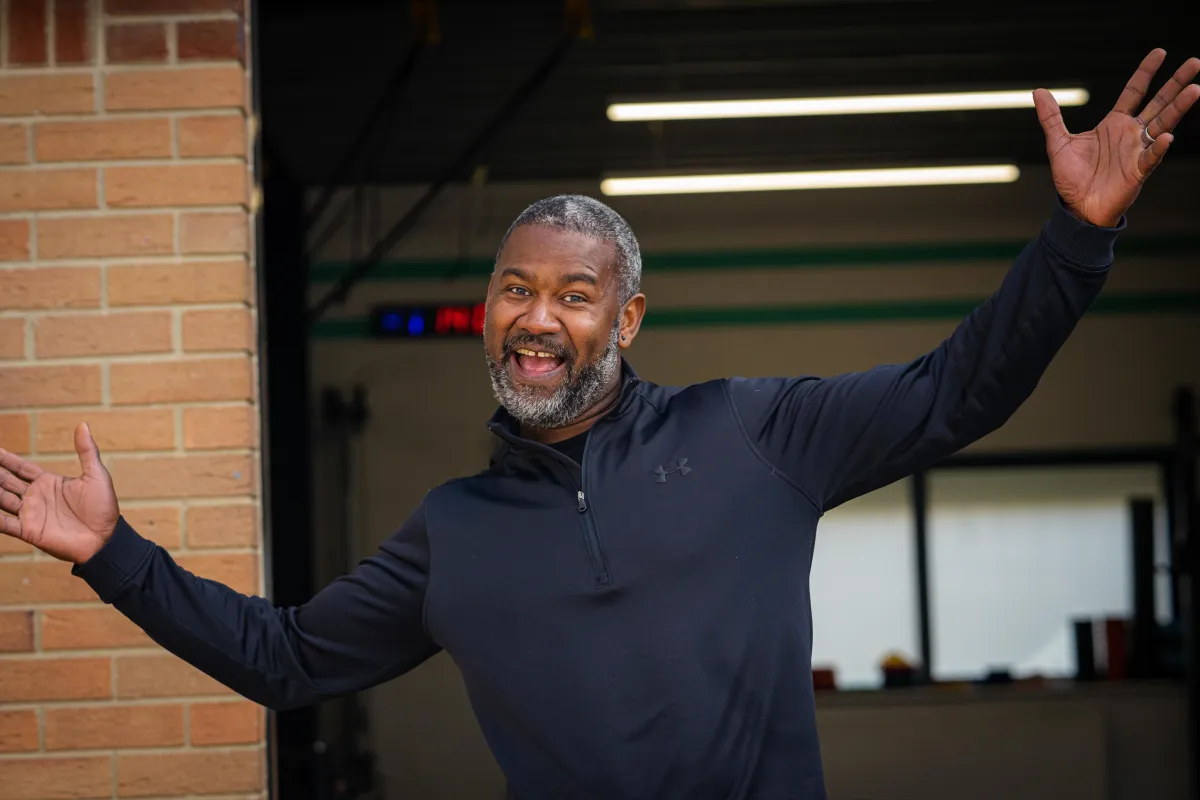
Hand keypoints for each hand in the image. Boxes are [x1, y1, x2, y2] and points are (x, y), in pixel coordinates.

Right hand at [0, 423, 119, 564]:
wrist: (106, 538)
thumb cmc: (104, 507)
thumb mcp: (96, 475)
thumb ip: (86, 450)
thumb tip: (83, 424)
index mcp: (48, 482)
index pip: (19, 467)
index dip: (5, 458)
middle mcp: (34, 497)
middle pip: (5, 481)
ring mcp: (30, 514)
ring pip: (1, 499)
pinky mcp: (29, 531)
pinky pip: (5, 523)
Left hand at [1034, 49, 1198, 226]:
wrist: (1077, 208)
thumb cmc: (1072, 178)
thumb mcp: (1058, 143)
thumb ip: (1051, 117)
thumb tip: (1038, 92)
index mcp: (1114, 124)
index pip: (1135, 91)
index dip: (1146, 72)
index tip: (1160, 52)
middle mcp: (1131, 133)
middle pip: (1158, 102)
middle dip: (1176, 83)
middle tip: (1195, 63)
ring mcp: (1137, 151)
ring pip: (1163, 124)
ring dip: (1178, 108)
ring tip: (1195, 89)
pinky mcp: (1137, 171)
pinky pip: (1151, 157)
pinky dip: (1158, 147)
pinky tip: (1167, 136)